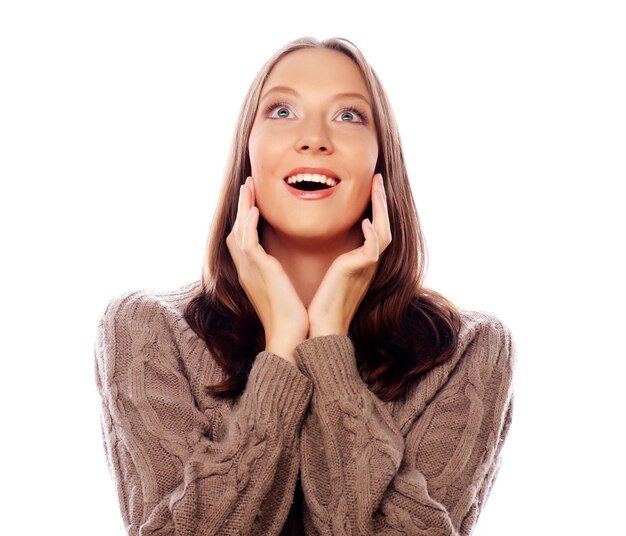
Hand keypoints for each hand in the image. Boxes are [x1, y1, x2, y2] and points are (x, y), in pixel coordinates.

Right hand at [226, 176, 308, 363]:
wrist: (290, 336)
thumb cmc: (291, 318)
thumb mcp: (282, 291)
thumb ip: (279, 276)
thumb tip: (284, 269)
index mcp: (252, 274)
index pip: (242, 241)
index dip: (245, 220)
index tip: (253, 201)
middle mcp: (246, 270)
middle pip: (235, 231)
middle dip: (241, 207)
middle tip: (248, 186)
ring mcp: (250, 270)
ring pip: (238, 231)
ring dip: (244, 207)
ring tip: (249, 187)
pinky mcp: (259, 271)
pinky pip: (248, 242)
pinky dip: (250, 224)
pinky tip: (256, 209)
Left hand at [307, 173, 391, 337]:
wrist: (321, 326)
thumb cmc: (321, 303)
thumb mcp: (330, 274)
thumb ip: (336, 259)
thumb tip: (329, 247)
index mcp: (361, 261)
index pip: (374, 228)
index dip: (375, 207)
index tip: (370, 188)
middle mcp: (368, 263)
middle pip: (384, 225)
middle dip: (381, 201)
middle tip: (377, 179)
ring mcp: (366, 267)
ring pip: (383, 232)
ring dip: (380, 208)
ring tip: (376, 188)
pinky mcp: (359, 272)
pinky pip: (372, 249)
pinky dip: (372, 235)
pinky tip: (366, 221)